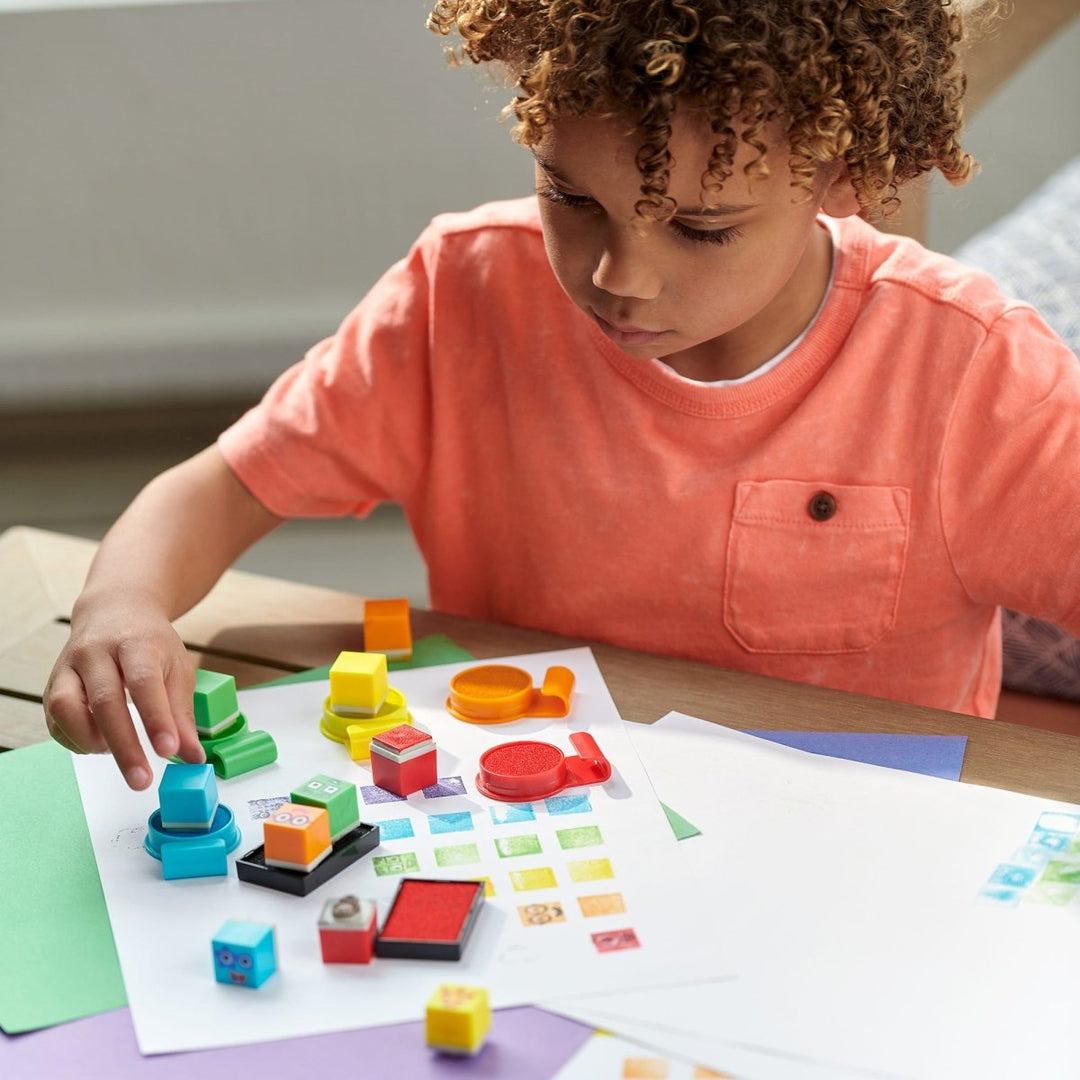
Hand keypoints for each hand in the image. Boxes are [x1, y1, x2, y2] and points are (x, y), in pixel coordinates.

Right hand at [43, 591, 205, 789]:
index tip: (169, 750)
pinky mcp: (52, 682)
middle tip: (142, 780)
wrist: (116, 611)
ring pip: (66, 707)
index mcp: (135, 643)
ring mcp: (69, 666)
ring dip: (91, 740)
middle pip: (105, 701)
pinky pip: (55, 719)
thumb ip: (182, 714)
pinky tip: (97, 744)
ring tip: (114, 752)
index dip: (156, 718)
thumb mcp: (177, 669)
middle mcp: (96, 652)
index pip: (144, 682)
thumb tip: (191, 758)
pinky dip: (75, 740)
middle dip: (124, 746)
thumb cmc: (151, 644)